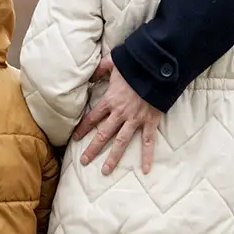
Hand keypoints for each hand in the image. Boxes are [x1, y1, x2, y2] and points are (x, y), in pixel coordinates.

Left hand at [74, 54, 163, 175]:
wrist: (158, 69)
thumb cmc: (136, 65)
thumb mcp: (114, 62)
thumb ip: (101, 68)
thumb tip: (90, 74)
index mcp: (110, 100)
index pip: (92, 117)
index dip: (82, 128)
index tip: (75, 139)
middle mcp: (120, 113)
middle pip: (103, 134)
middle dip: (93, 149)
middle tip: (84, 161)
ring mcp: (135, 119)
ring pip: (121, 142)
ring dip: (113, 157)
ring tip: (105, 171)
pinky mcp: (150, 122)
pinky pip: (148, 142)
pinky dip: (147, 156)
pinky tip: (145, 170)